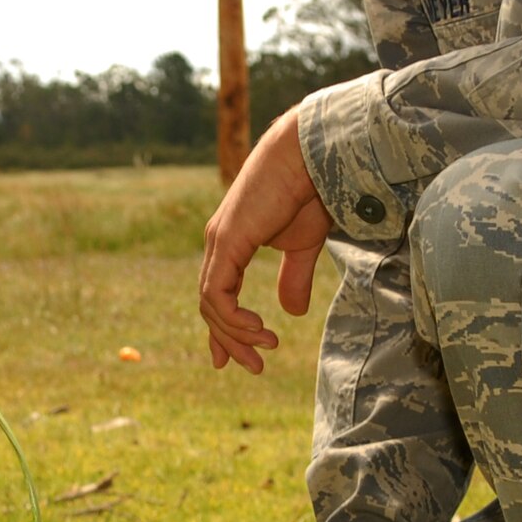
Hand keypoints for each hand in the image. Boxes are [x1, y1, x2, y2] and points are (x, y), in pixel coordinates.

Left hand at [199, 109, 331, 373]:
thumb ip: (294, 276)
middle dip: (230, 340)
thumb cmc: (310, 190)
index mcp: (232, 243)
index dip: (225, 330)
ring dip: (236, 333)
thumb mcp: (303, 245)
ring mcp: (219, 242)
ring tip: (265, 346)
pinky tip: (256, 328)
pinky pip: (218, 294)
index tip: (239, 359)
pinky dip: (233, 318)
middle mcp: (219, 244)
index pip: (218, 295)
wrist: (311, 155)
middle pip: (210, 305)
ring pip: (211, 304)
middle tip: (253, 366)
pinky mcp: (227, 242)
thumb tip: (292, 312)